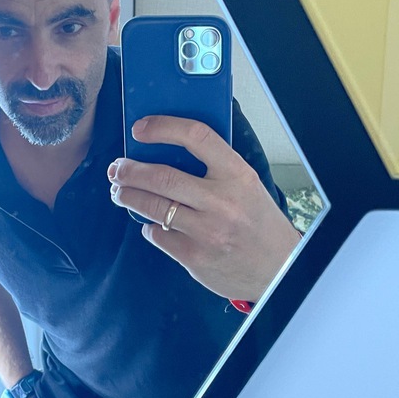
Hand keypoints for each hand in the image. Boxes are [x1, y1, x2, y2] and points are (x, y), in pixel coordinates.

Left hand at [108, 115, 299, 301]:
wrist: (281, 269)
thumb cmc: (258, 221)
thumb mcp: (246, 185)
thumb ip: (213, 167)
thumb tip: (164, 150)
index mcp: (237, 174)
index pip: (196, 137)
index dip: (163, 128)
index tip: (140, 128)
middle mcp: (221, 201)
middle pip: (162, 177)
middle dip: (130, 170)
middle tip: (117, 168)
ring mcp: (207, 231)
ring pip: (152, 206)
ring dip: (127, 195)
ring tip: (119, 191)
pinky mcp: (194, 257)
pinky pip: (157, 234)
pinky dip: (149, 226)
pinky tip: (152, 223)